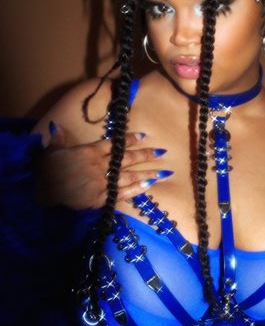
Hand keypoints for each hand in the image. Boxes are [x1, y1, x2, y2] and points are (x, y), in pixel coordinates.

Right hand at [36, 124, 169, 209]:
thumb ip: (59, 139)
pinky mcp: (100, 199)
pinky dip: (136, 190)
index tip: (142, 136)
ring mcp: (101, 183)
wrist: (41, 192)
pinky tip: (149, 186)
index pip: (114, 144)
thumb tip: (57, 127)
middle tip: (160, 152)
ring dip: (147, 173)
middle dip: (145, 155)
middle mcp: (99, 166)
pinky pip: (122, 194)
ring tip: (163, 172)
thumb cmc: (44, 171)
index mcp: (89, 152)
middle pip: (126, 159)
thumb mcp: (51, 151)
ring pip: (128, 176)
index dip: (129, 140)